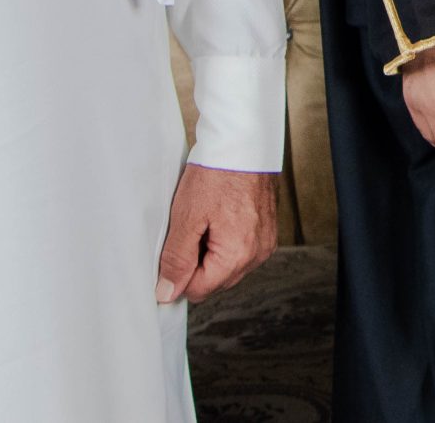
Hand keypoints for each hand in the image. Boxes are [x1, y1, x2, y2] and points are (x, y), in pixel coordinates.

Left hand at [155, 164, 280, 304]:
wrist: (244, 142)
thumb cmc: (218, 172)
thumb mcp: (186, 216)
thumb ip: (176, 259)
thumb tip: (168, 293)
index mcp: (237, 255)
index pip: (198, 290)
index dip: (178, 272)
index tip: (174, 245)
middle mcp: (257, 254)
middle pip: (214, 281)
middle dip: (196, 261)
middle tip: (191, 227)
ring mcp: (264, 243)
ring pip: (226, 266)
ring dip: (211, 251)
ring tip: (207, 218)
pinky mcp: (266, 232)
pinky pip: (240, 251)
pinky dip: (225, 240)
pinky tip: (219, 215)